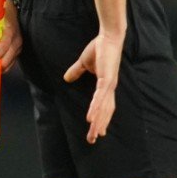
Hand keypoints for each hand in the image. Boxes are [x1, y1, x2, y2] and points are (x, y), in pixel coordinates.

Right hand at [64, 29, 124, 143]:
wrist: (108, 37)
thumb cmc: (99, 48)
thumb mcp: (85, 63)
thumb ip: (77, 71)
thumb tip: (66, 78)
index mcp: (106, 86)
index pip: (104, 107)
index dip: (101, 119)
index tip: (97, 132)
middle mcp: (110, 88)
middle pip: (105, 111)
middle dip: (100, 126)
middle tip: (94, 139)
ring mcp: (109, 84)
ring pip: (103, 108)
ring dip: (98, 121)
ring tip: (94, 134)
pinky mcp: (107, 79)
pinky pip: (100, 97)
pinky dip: (96, 108)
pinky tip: (91, 118)